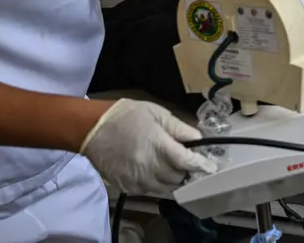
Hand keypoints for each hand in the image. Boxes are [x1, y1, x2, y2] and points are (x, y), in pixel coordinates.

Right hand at [80, 99, 216, 196]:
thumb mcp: (156, 114)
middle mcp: (149, 166)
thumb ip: (178, 128)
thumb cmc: (126, 116)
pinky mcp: (127, 186)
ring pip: (166, 188)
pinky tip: (154, 171)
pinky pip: (150, 191)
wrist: (92, 128)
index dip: (201, 165)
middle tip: (187, 161)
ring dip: (173, 179)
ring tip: (172, 166)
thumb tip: (198, 139)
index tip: (211, 166)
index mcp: (158, 145)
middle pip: (178, 177)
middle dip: (187, 170)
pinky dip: (157, 183)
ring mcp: (137, 179)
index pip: (187, 162)